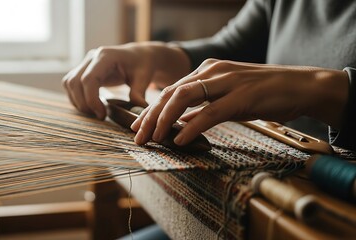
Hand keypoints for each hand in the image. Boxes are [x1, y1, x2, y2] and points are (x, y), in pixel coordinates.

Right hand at [62, 42, 190, 118]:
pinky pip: (71, 84)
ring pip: (69, 83)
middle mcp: (92, 57)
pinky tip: (91, 106)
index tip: (102, 114)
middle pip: (75, 82)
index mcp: (106, 56)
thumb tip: (138, 109)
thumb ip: (139, 92)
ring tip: (95, 112)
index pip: (88, 79)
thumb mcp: (144, 78)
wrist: (139, 56)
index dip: (91, 99)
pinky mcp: (83, 69)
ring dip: (78, 101)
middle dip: (84, 103)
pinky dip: (77, 98)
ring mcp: (86, 62)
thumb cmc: (142, 65)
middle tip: (99, 116)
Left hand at [130, 59, 348, 145]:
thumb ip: (204, 106)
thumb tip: (182, 121)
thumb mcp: (228, 97)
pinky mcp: (241, 96)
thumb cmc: (264, 93)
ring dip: (164, 120)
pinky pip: (210, 112)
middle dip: (150, 116)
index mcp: (207, 70)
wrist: (301, 86)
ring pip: (184, 99)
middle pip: (171, 93)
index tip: (139, 127)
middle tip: (138, 136)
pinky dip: (192, 126)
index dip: (151, 110)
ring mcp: (226, 82)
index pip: (170, 90)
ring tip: (154, 138)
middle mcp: (212, 71)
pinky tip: (180, 140)